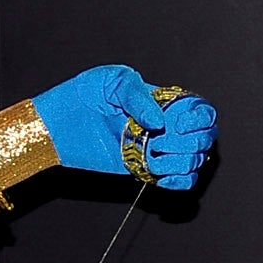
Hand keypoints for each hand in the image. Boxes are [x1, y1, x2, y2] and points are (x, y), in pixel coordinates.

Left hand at [34, 65, 216, 188]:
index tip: (176, 124)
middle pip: (205, 138)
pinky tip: (161, 176)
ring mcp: (156, 149)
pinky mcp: (143, 169)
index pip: (202, 111)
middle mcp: (165, 126)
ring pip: (195, 161)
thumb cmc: (83, 95)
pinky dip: (179, 182)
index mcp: (164, 101)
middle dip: (190, 142)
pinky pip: (178, 182)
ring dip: (180, 162)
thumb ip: (139, 96)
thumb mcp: (113, 80)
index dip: (200, 119)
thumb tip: (159, 121)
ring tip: (153, 156)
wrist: (57, 124)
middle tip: (159, 140)